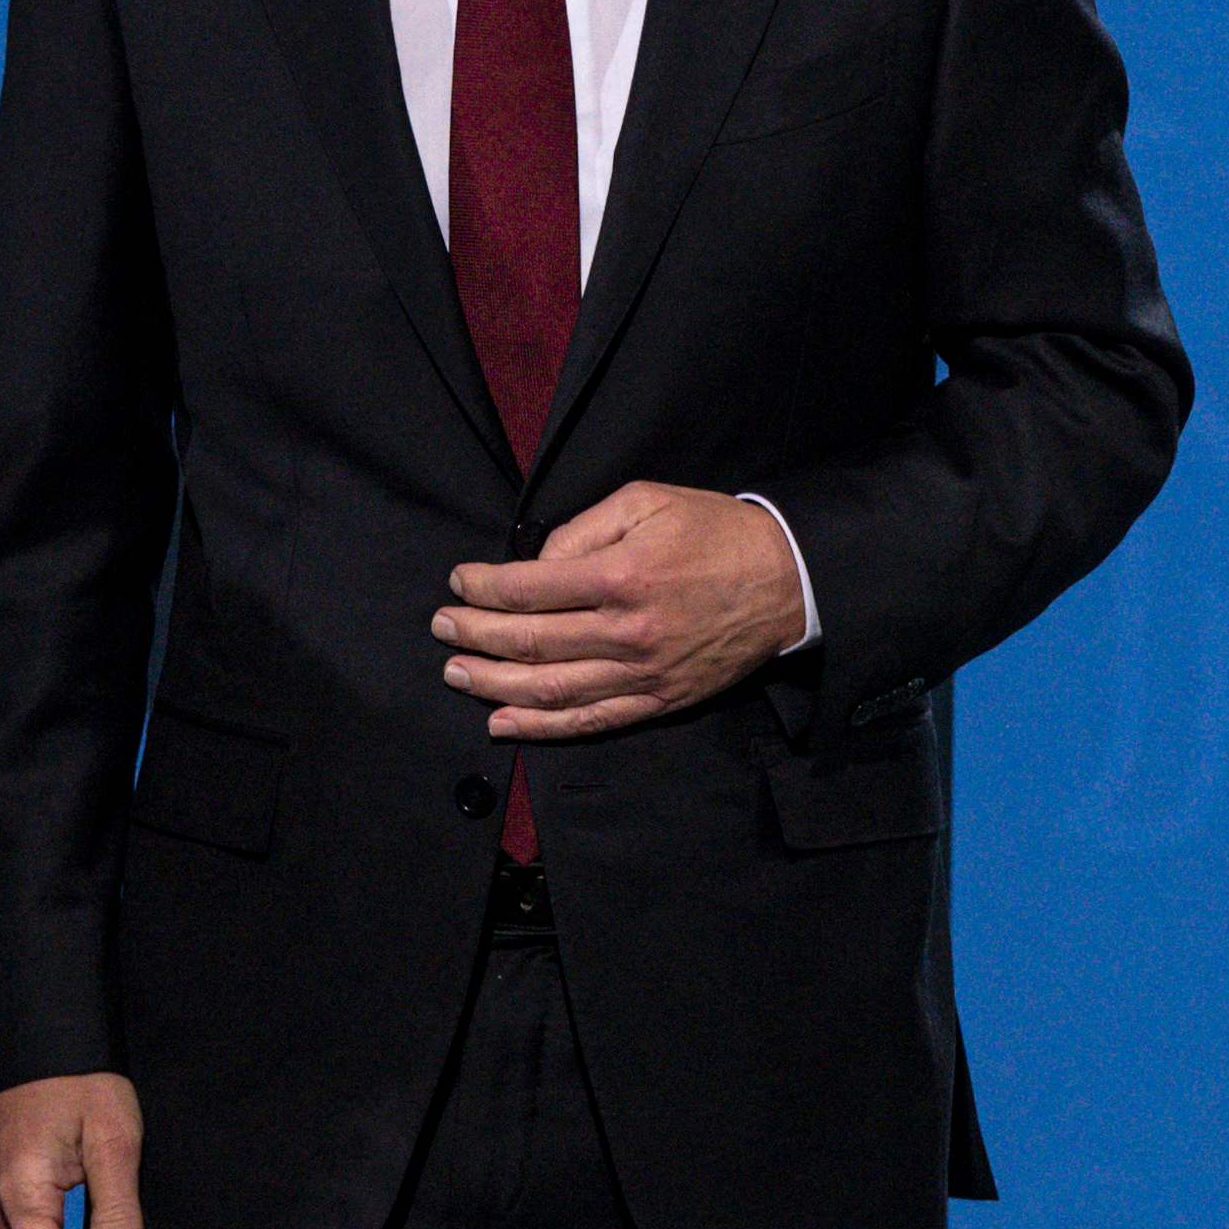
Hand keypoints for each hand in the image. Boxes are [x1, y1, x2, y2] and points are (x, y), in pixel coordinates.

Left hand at [433, 481, 805, 739]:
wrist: (788, 581)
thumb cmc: (714, 533)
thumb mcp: (647, 501)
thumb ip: (582, 530)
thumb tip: (535, 564)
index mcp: (622, 575)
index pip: (529, 589)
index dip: (483, 589)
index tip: (458, 583)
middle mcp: (627, 631)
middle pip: (531, 641)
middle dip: (475, 634)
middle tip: (440, 628)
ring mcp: (643, 673)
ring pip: (552, 689)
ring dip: (494, 684)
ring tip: (455, 672)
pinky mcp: (659, 700)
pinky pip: (591, 721)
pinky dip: (542, 727)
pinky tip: (502, 722)